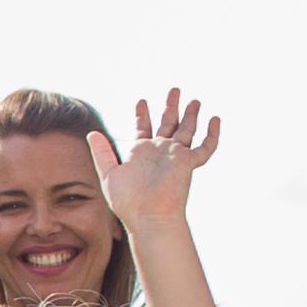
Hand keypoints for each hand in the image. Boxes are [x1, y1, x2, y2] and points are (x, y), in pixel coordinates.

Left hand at [86, 89, 218, 224]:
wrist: (148, 216)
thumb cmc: (128, 202)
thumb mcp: (109, 173)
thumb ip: (102, 152)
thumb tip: (91, 133)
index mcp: (141, 153)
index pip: (144, 128)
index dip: (142, 115)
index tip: (142, 101)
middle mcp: (160, 152)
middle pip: (168, 124)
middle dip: (171, 107)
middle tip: (175, 90)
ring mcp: (175, 156)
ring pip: (187, 130)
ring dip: (191, 115)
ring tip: (195, 100)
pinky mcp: (188, 162)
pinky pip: (205, 147)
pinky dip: (212, 134)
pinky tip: (215, 120)